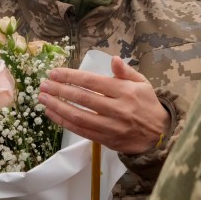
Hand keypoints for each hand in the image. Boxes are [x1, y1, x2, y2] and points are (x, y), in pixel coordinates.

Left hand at [38, 56, 169, 154]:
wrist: (158, 135)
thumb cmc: (146, 104)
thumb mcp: (142, 83)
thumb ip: (125, 71)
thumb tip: (114, 59)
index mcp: (125, 91)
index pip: (92, 82)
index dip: (71, 77)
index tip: (54, 73)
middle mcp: (117, 108)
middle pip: (82, 98)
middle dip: (59, 90)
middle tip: (43, 84)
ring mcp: (111, 126)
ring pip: (79, 116)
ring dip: (57, 107)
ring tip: (42, 98)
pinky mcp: (106, 140)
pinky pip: (81, 131)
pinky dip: (64, 122)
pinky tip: (52, 114)